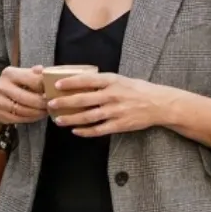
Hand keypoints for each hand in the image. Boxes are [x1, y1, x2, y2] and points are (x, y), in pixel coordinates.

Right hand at [0, 65, 47, 127]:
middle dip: (42, 103)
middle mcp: (1, 87)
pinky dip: (31, 118)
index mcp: (9, 74)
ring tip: (47, 110)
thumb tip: (45, 71)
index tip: (53, 90)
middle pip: (28, 98)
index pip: (32, 80)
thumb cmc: (10, 85)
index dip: (44, 86)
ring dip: (38, 112)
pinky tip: (38, 116)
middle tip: (52, 104)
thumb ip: (32, 73)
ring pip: (23, 110)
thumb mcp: (18, 74)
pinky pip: (19, 119)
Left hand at [50, 73, 168, 136]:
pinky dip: (86, 131)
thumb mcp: (121, 80)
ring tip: (59, 120)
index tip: (57, 84)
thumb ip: (103, 82)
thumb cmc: (138, 90)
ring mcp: (115, 111)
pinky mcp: (119, 125)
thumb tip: (81, 82)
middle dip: (65, 103)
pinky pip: (99, 130)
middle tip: (51, 104)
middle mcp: (112, 95)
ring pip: (88, 117)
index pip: (87, 80)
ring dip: (71, 119)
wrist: (159, 104)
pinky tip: (76, 131)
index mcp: (112, 81)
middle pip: (83, 100)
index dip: (71, 82)